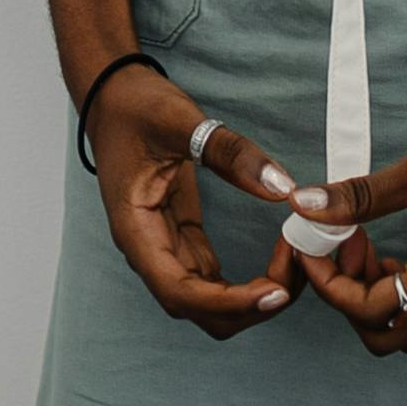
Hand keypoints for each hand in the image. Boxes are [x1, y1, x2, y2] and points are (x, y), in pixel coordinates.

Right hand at [85, 63, 307, 337]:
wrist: (112, 96)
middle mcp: (148, 251)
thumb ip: (230, 153)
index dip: (229, 302)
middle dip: (248, 307)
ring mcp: (165, 249)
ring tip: (291, 266)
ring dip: (251, 299)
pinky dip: (246, 281)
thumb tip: (282, 187)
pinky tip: (276, 261)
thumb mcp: (181, 120)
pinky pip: (214, 279)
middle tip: (294, 278)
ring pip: (208, 302)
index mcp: (136, 230)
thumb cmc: (134, 107)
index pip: (180, 292)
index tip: (274, 292)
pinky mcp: (181, 239)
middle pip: (198, 310)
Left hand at [287, 69, 406, 352]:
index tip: (313, 242)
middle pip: (389, 337)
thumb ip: (363, 196)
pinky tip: (403, 252)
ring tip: (371, 245)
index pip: (371, 309)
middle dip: (352, 299)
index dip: (330, 282)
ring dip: (382, 302)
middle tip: (345, 245)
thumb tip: (304, 206)